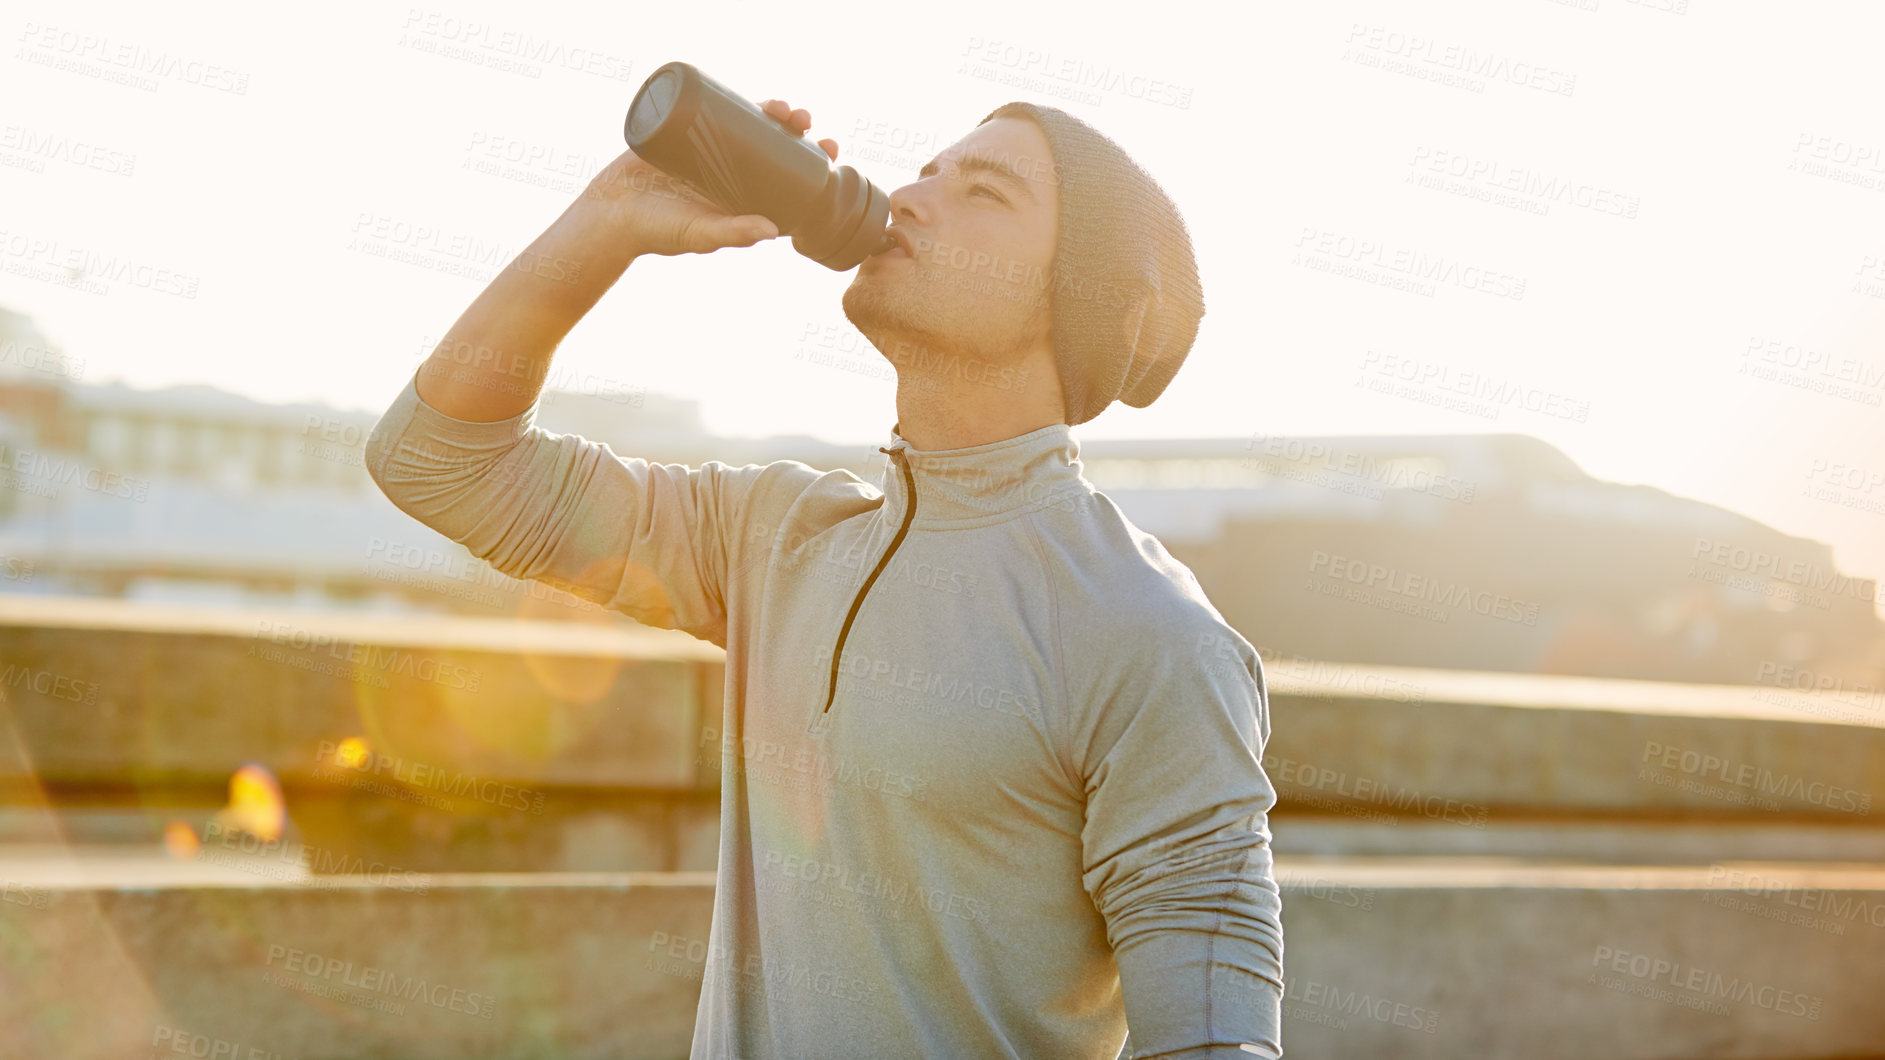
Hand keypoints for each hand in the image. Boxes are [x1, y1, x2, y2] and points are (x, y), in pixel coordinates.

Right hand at [579, 97, 840, 257]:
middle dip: (795, 132)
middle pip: (774, 147)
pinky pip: (717, 112)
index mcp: (743, 200)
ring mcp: (710, 152)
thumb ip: (731, 233)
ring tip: (786, 108)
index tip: (829, 150)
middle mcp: (732, 175)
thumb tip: (772, 231)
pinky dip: (737, 101)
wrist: (609, 212)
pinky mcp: (687, 133)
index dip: (811, 164)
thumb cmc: (658, 233)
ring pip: (750, 127)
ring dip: (773, 114)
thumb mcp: (699, 234)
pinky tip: (755, 96)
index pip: (788, 179)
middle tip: (806, 122)